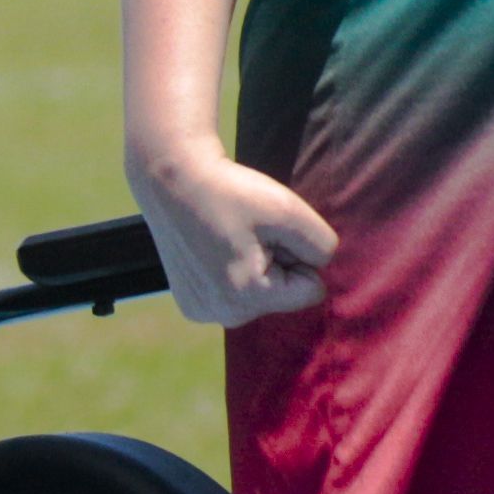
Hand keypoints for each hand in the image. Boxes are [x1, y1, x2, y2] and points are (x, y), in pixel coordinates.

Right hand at [126, 142, 338, 327]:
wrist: (171, 179)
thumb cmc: (230, 191)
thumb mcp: (289, 209)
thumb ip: (322, 245)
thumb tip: (320, 266)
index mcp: (249, 297)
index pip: (312, 290)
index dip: (299, 255)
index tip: (269, 232)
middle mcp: (224, 315)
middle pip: (283, 296)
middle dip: (276, 263)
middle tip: (247, 231)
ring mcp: (204, 312)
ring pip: (260, 296)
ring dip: (255, 267)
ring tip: (229, 237)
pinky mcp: (191, 304)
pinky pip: (235, 296)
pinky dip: (231, 273)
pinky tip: (213, 248)